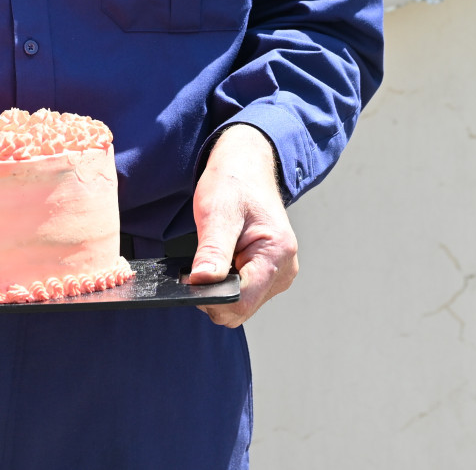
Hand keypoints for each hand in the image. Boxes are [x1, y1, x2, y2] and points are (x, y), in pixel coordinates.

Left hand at [187, 124, 297, 327]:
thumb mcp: (218, 212)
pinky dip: (226, 284)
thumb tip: (201, 284)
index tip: (191, 279)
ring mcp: (278, 274)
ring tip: (215, 256)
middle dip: (213, 294)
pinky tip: (222, 261)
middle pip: (241, 308)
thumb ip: (212, 251)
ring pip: (240, 305)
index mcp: (276, 253)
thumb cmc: (234, 183)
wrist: (246, 168)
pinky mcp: (269, 275)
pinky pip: (243, 294)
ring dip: (220, 289)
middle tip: (201, 263)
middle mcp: (284, 269)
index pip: (241, 301)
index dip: (211, 297)